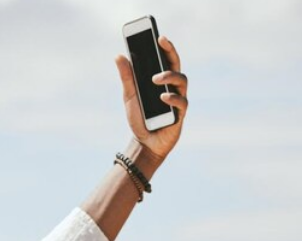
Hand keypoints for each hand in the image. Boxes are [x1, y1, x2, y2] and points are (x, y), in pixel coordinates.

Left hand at [115, 34, 186, 160]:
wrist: (143, 143)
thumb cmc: (139, 118)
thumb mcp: (130, 95)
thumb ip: (127, 77)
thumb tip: (119, 56)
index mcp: (162, 81)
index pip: (166, 60)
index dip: (166, 47)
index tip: (159, 36)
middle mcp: (173, 88)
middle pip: (177, 65)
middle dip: (170, 53)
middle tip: (161, 44)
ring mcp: (178, 101)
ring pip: (182, 81)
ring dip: (169, 76)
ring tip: (156, 78)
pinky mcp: (180, 115)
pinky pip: (181, 103)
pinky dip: (172, 98)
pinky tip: (162, 97)